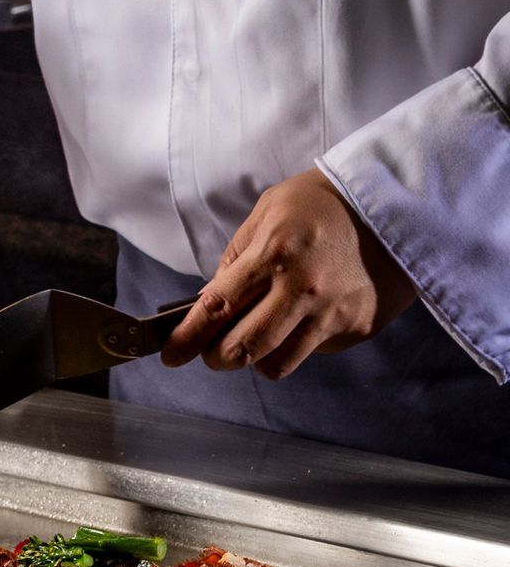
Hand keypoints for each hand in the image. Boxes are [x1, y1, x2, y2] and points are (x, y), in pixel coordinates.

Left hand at [161, 171, 417, 380]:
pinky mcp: (357, 327)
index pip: (217, 308)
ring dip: (259, 359)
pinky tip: (305, 315)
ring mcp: (332, 313)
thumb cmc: (323, 202)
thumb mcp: (269, 211)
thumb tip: (213, 300)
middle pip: (244, 349)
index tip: (171, 356)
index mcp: (273, 253)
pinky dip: (298, 343)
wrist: (395, 204)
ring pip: (278, 364)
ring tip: (260, 336)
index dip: (188, 338)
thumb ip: (237, 257)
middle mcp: (302, 289)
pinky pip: (313, 352)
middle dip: (219, 358)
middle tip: (214, 352)